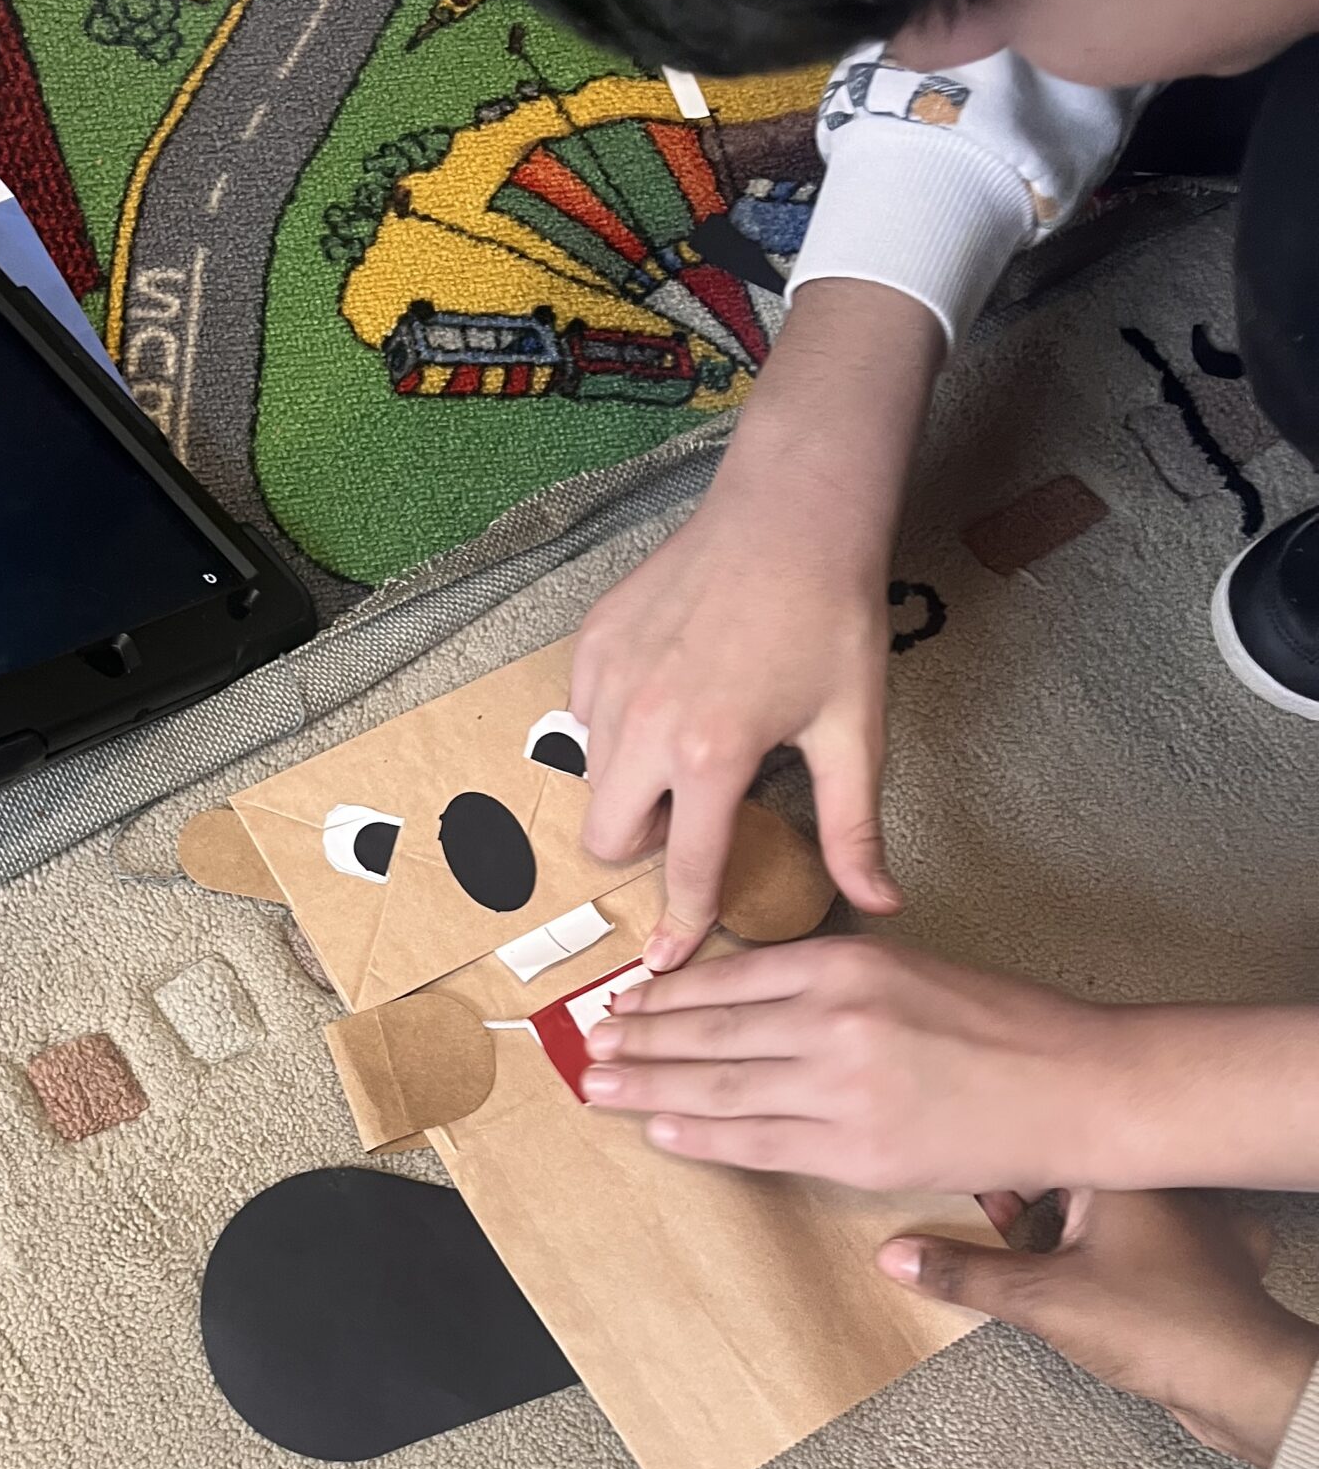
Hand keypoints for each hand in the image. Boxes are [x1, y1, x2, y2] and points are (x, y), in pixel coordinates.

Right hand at [573, 482, 899, 959]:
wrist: (791, 508)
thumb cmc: (832, 615)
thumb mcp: (854, 730)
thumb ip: (853, 828)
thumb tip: (882, 904)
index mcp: (711, 755)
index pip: (686, 869)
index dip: (680, 924)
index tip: (666, 960)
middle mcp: (644, 724)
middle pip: (607, 837)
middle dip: (645, 846)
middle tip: (695, 818)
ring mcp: (609, 681)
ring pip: (593, 778)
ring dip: (633, 785)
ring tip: (691, 748)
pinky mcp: (593, 644)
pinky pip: (585, 717)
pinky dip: (619, 728)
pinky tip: (672, 695)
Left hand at [585, 936, 1112, 1192]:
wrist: (1077, 1084)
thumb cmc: (1004, 1024)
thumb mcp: (910, 969)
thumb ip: (830, 980)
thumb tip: (751, 999)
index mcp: (846, 965)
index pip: (729, 979)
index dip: (667, 993)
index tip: (624, 998)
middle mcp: (833, 1021)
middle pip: (709, 1032)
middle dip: (640, 1038)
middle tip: (588, 1043)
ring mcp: (840, 1090)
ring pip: (718, 1087)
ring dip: (649, 1087)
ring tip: (601, 1084)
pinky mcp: (856, 1150)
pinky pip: (757, 1142)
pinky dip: (701, 1136)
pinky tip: (660, 1129)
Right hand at [881, 1187, 1318, 1468]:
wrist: (1241, 1379)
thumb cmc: (1157, 1322)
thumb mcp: (1039, 1297)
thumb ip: (963, 1272)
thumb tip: (897, 1256)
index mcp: (1120, 1168)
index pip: (1038, 1143)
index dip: (993, 1172)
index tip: (961, 1196)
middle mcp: (1157, 1182)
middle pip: (1067, 1176)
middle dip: (1026, 1208)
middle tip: (995, 1238)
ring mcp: (1187, 1219)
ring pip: (1103, 1209)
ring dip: (1066, 1234)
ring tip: (1035, 1267)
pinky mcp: (1201, 1259)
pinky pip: (1139, 1242)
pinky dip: (1110, 1258)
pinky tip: (1095, 1284)